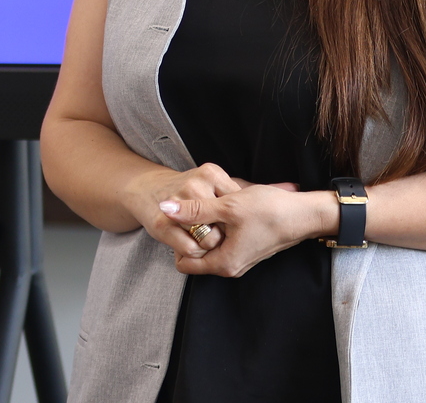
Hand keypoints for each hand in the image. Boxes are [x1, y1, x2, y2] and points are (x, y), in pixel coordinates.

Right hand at [118, 162, 242, 260]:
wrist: (144, 188)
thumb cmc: (186, 191)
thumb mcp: (212, 182)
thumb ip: (238, 190)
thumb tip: (281, 191)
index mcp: (211, 173)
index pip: (238, 205)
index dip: (235, 220)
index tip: (228, 222)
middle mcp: (194, 185)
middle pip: (225, 225)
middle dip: (223, 234)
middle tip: (214, 230)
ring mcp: (176, 203)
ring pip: (209, 240)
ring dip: (208, 245)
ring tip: (199, 235)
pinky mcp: (162, 224)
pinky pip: (192, 250)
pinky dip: (193, 252)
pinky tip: (188, 242)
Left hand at [158, 184, 338, 276]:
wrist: (305, 214)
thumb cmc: (270, 211)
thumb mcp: (228, 206)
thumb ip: (195, 210)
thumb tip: (164, 208)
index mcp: (224, 263)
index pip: (183, 263)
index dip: (178, 241)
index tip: (183, 219)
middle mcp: (231, 266)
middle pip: (194, 256)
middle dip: (191, 233)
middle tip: (196, 209)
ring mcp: (239, 258)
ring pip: (208, 246)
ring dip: (205, 228)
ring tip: (212, 207)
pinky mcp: (246, 248)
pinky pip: (221, 242)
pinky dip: (218, 227)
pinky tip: (224, 209)